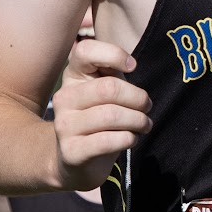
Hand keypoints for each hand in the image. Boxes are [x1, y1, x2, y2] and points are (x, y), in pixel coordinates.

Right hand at [51, 37, 150, 189]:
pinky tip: (131, 139)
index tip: (133, 67)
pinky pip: (108, 141)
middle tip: (147, 107)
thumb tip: (130, 64)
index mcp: (73, 77)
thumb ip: (114, 75)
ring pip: (111, 116)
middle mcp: (64, 98)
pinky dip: (129, 139)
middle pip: (109, 88)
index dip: (114, 54)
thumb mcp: (105, 92)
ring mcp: (64, 125)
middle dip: (138, 98)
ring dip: (138, 121)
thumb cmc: (97, 120)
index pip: (85, 51)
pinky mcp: (71, 151)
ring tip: (144, 125)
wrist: (73, 161)